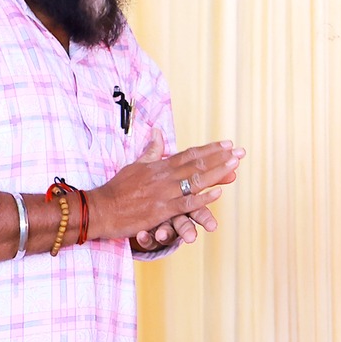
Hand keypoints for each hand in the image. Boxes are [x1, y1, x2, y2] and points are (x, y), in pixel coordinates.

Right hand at [94, 134, 241, 243]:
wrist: (99, 209)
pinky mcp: (161, 210)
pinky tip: (219, 193)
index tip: (228, 144)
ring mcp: (164, 193)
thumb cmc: (117, 189)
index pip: (190, 154)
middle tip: (241, 152)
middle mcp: (165, 176)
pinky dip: (203, 198)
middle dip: (221, 157)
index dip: (210, 149)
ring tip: (235, 165)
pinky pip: (186, 204)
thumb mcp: (134, 165)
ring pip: (195, 181)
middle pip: (197, 164)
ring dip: (217, 173)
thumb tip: (157, 131)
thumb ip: (151, 151)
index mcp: (159, 166)